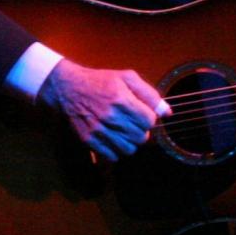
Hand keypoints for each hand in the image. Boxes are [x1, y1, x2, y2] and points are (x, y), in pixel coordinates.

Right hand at [39, 60, 170, 161]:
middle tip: (132, 123)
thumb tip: (167, 112)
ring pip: (128, 149)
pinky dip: (116, 150)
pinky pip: (112, 156)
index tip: (140, 113)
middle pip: (141, 137)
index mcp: (121, 99)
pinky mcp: (88, 140)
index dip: (148, 117)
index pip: (150, 121)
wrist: (67, 88)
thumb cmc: (100, 81)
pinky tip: (112, 138)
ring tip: (123, 131)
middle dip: (140, 131)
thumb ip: (149, 94)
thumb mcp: (127, 78)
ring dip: (129, 142)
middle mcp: (110, 116)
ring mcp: (98, 130)